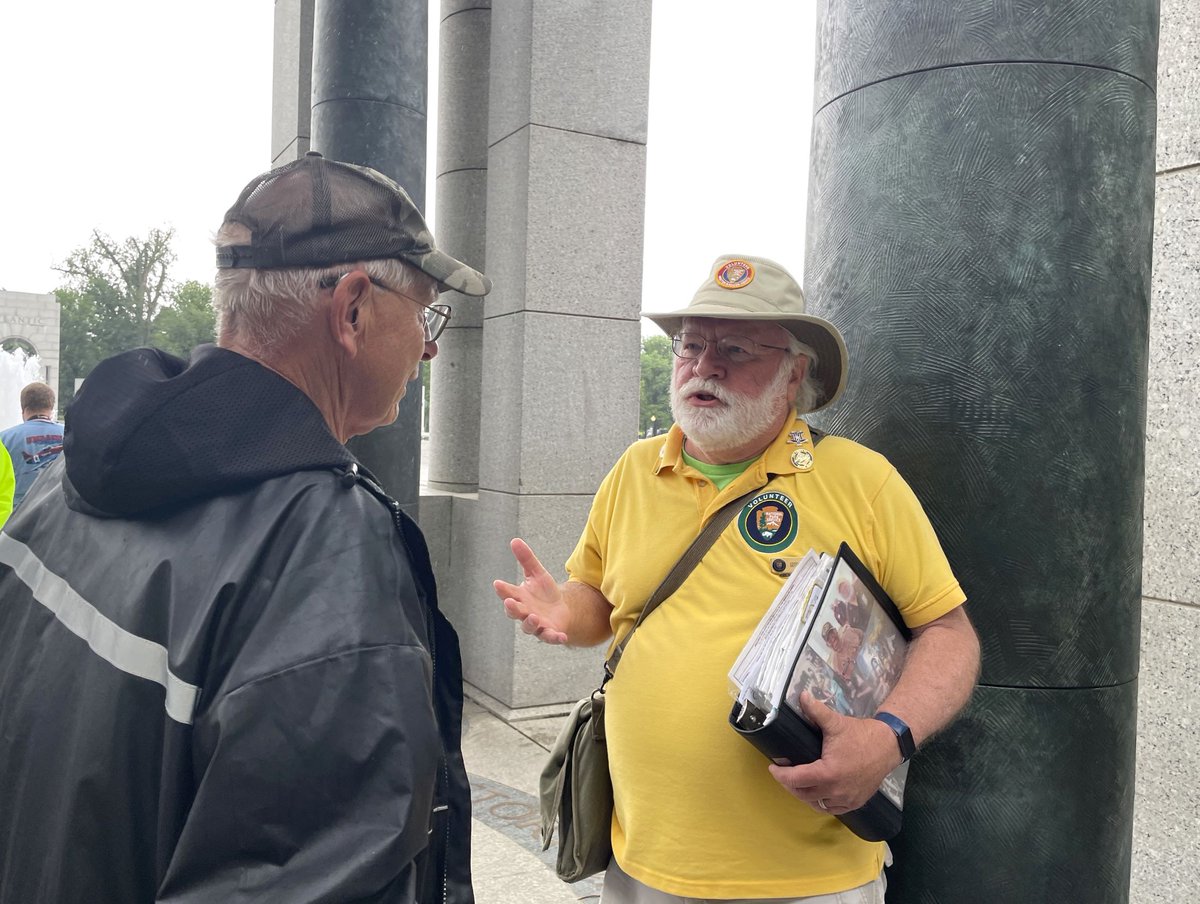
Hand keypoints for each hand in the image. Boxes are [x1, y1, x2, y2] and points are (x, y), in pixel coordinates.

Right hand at [492, 538, 570, 643]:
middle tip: (509, 602)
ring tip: (534, 617)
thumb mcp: (537, 573)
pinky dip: (555, 638)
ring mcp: (536, 625)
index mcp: (519, 598)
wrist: (562, 610)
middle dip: (512, 608)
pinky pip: (551, 637)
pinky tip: (561, 636)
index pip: (508, 593)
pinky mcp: (549, 633)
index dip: (502, 590)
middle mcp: (524, 613)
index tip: (497, 583)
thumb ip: (526, 559)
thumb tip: (514, 540)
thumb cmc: (545, 593)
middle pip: (515, 612)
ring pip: (529, 626)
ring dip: (530, 623)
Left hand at [767, 692, 900, 814]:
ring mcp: (847, 800)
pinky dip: (821, 802)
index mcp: (828, 773)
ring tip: (796, 781)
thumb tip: (801, 696)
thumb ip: (816, 711)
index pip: (796, 780)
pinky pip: (832, 808)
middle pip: (803, 794)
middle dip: (789, 785)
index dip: (780, 775)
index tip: (773, 767)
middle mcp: (837, 791)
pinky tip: (816, 792)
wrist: (888, 746)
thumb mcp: (835, 722)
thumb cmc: (860, 735)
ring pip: (817, 805)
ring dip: (804, 795)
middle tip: (783, 773)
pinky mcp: (855, 802)